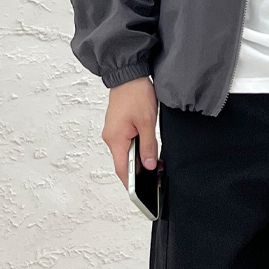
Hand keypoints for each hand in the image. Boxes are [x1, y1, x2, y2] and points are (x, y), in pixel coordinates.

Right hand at [102, 74, 158, 189]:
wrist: (128, 72)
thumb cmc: (134, 92)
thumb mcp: (147, 121)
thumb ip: (148, 146)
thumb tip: (149, 166)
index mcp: (115, 139)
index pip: (122, 169)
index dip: (131, 184)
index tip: (141, 195)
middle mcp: (111, 138)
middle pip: (124, 163)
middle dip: (140, 173)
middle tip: (156, 178)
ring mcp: (114, 132)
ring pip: (127, 154)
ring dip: (140, 160)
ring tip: (156, 164)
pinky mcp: (119, 127)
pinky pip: (127, 144)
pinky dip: (138, 150)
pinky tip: (150, 151)